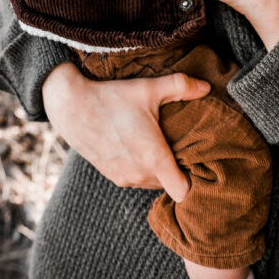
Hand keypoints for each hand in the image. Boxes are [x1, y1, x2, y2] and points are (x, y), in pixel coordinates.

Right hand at [42, 62, 209, 201]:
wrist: (71, 106)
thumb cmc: (112, 97)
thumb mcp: (149, 88)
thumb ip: (181, 86)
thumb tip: (207, 87)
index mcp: (153, 158)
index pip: (183, 192)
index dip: (193, 180)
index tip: (196, 161)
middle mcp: (140, 174)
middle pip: (170, 185)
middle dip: (177, 170)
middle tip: (180, 146)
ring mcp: (124, 177)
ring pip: (153, 182)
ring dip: (158, 170)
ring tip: (160, 145)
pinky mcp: (112, 176)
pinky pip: (136, 179)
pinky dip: (142, 168)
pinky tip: (140, 146)